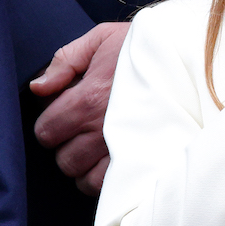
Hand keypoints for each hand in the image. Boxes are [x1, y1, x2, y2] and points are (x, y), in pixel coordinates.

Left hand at [30, 21, 129, 193]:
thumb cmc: (141, 45)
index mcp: (88, 98)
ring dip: (85, 166)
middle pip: (63, 160)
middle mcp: (102, 128)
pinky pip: (110, 187)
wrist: (187, 54)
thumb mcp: (100, 38)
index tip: (64, 112)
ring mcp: (124, 148)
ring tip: (95, 146)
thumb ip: (64, 60)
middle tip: (81, 129)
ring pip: (84, 179)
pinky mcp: (143, 160)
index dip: (50, 123)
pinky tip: (110, 160)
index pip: (46, 131)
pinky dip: (104, 179)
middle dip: (66, 146)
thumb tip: (37, 87)